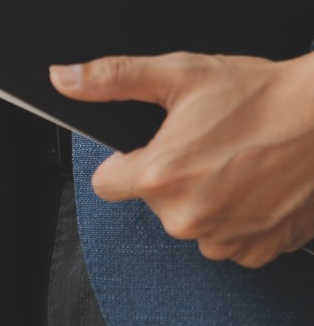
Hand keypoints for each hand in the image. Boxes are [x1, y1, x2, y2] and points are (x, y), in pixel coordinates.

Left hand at [49, 51, 313, 267]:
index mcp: (159, 176)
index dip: (124, 161)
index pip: (106, 183)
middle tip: (207, 144)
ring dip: (205, 198)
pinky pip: (228, 237)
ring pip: (190, 221)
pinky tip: (256, 185)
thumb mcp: (180, 74)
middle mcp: (187, 217)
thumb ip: (112, 78)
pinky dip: (237, 216)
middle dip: (170, 175)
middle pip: (152, 201)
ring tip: (236, 161)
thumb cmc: (261, 96)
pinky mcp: (258, 251)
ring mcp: (224, 238)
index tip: (150, 146)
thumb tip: (63, 79)